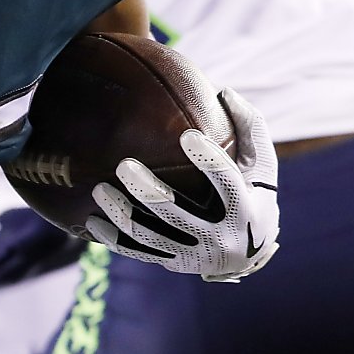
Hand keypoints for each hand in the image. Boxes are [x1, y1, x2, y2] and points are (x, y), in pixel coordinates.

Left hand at [87, 88, 279, 281]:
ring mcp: (195, 254)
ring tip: (98, 189)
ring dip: (121, 213)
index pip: (227, 183)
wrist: (250, 254)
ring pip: (150, 235)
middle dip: (147, 190)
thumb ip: (248, 127)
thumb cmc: (254, 194)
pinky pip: (138, 252)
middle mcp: (220, 237)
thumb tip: (224, 90)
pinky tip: (91, 221)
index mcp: (245, 209)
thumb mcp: (262, 165)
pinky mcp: (175, 263)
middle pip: (176, 213)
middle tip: (123, 165)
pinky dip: (114, 239)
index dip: (208, 161)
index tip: (187, 136)